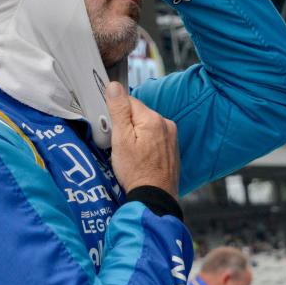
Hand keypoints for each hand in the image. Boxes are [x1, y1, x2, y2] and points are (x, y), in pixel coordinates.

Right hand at [106, 81, 178, 197]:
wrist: (154, 198)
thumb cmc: (136, 172)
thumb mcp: (121, 139)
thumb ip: (118, 110)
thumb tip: (114, 86)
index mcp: (153, 119)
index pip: (128, 102)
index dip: (116, 115)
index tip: (112, 130)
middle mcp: (166, 124)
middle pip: (138, 114)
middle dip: (126, 126)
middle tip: (120, 146)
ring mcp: (172, 137)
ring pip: (146, 127)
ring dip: (136, 136)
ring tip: (131, 155)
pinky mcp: (172, 149)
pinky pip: (154, 138)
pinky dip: (146, 145)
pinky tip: (140, 159)